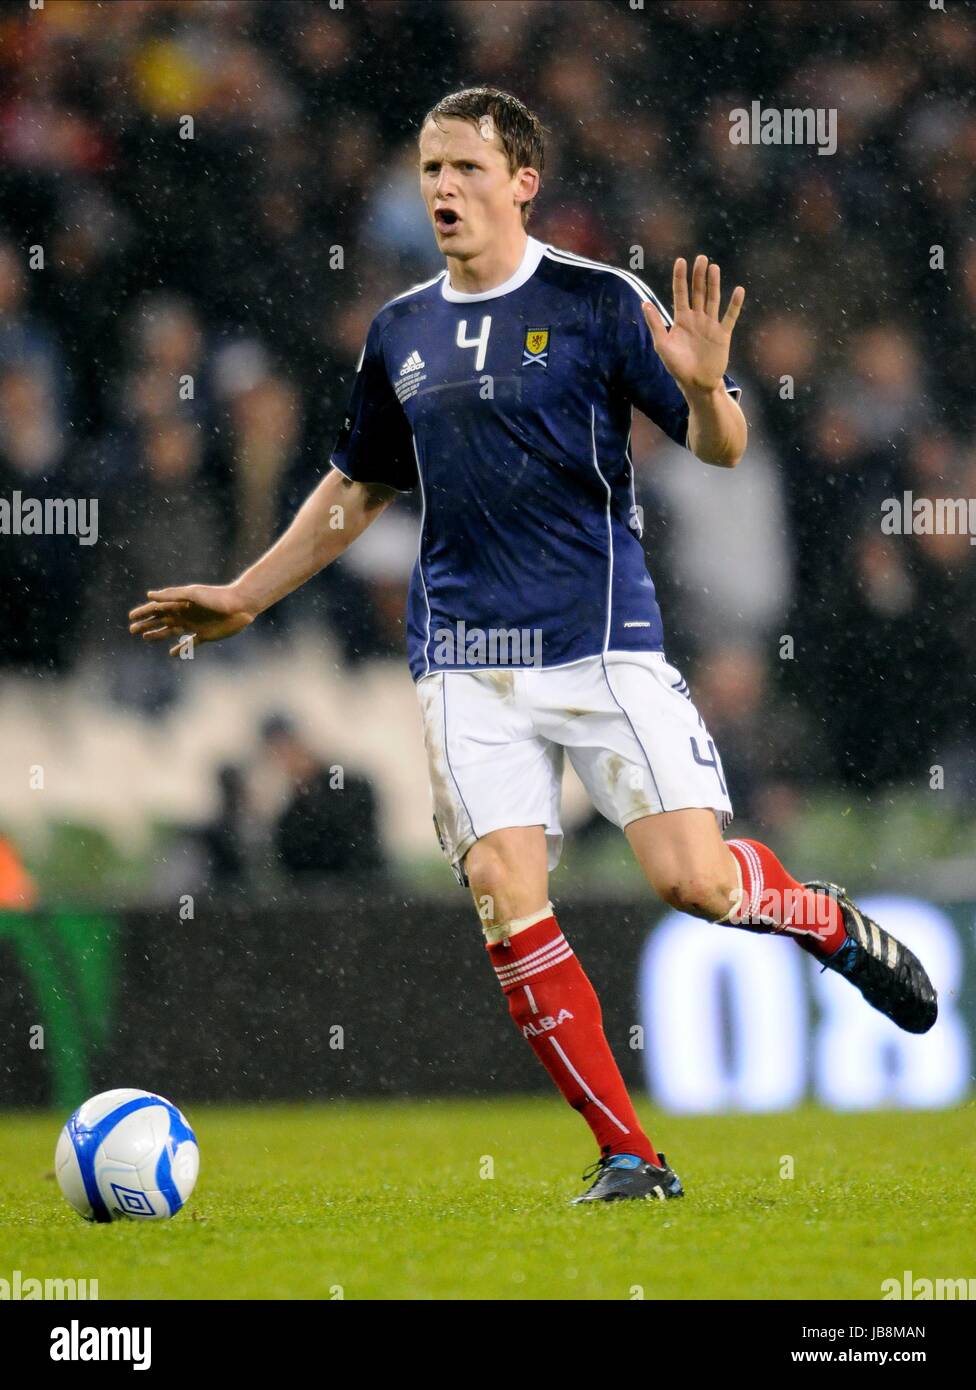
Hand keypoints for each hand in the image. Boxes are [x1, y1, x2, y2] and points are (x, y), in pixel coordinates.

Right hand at [128, 583, 254, 656]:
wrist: (240, 606)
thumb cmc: (216, 597)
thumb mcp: (193, 594)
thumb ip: (172, 595)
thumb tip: (150, 596)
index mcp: (180, 603)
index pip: (157, 608)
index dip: (144, 612)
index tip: (131, 618)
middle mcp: (185, 614)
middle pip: (161, 620)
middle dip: (146, 624)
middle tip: (132, 630)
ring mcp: (194, 625)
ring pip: (171, 630)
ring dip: (158, 634)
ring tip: (145, 638)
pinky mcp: (205, 635)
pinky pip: (189, 643)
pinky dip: (180, 648)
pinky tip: (171, 653)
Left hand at [642, 255, 744, 395]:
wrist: (696, 384)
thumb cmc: (677, 366)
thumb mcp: (662, 345)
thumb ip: (655, 324)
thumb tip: (644, 303)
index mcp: (681, 320)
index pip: (680, 294)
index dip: (680, 278)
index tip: (681, 261)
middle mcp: (696, 319)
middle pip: (698, 292)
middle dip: (698, 275)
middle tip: (701, 258)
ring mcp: (710, 325)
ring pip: (712, 299)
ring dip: (713, 284)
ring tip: (714, 268)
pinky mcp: (723, 334)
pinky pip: (730, 317)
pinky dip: (734, 304)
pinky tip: (738, 290)